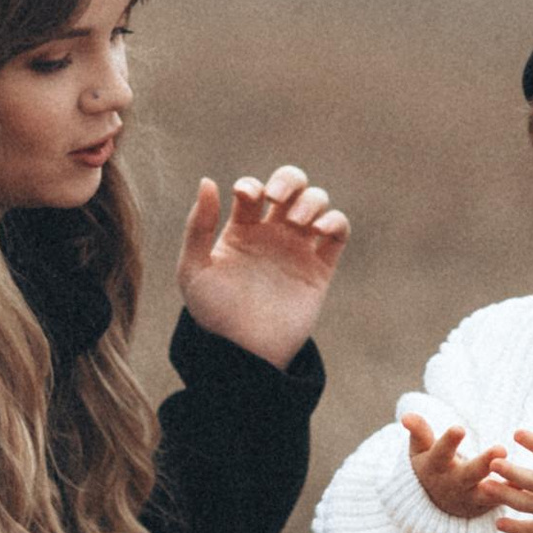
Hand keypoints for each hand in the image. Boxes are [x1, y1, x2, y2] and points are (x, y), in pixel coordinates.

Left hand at [178, 163, 348, 368]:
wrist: (245, 352)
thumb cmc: (214, 314)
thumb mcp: (193, 269)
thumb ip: (198, 226)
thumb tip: (208, 180)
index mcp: (241, 230)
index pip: (252, 190)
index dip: (251, 185)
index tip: (245, 197)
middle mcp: (272, 234)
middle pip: (291, 185)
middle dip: (288, 179)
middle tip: (276, 197)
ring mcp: (298, 249)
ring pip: (316, 202)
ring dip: (310, 200)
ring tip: (296, 221)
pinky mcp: (320, 268)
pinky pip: (339, 231)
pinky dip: (335, 220)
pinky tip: (318, 230)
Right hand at [399, 408, 507, 520]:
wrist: (434, 506)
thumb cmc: (430, 466)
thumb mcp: (420, 451)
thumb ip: (419, 432)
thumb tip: (406, 415)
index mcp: (435, 467)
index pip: (440, 453)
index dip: (449, 442)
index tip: (459, 428)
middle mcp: (452, 484)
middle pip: (468, 475)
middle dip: (484, 464)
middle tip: (501, 449)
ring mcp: (470, 499)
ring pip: (488, 493)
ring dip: (504, 486)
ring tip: (519, 476)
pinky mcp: (486, 507)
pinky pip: (503, 501)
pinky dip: (517, 495)